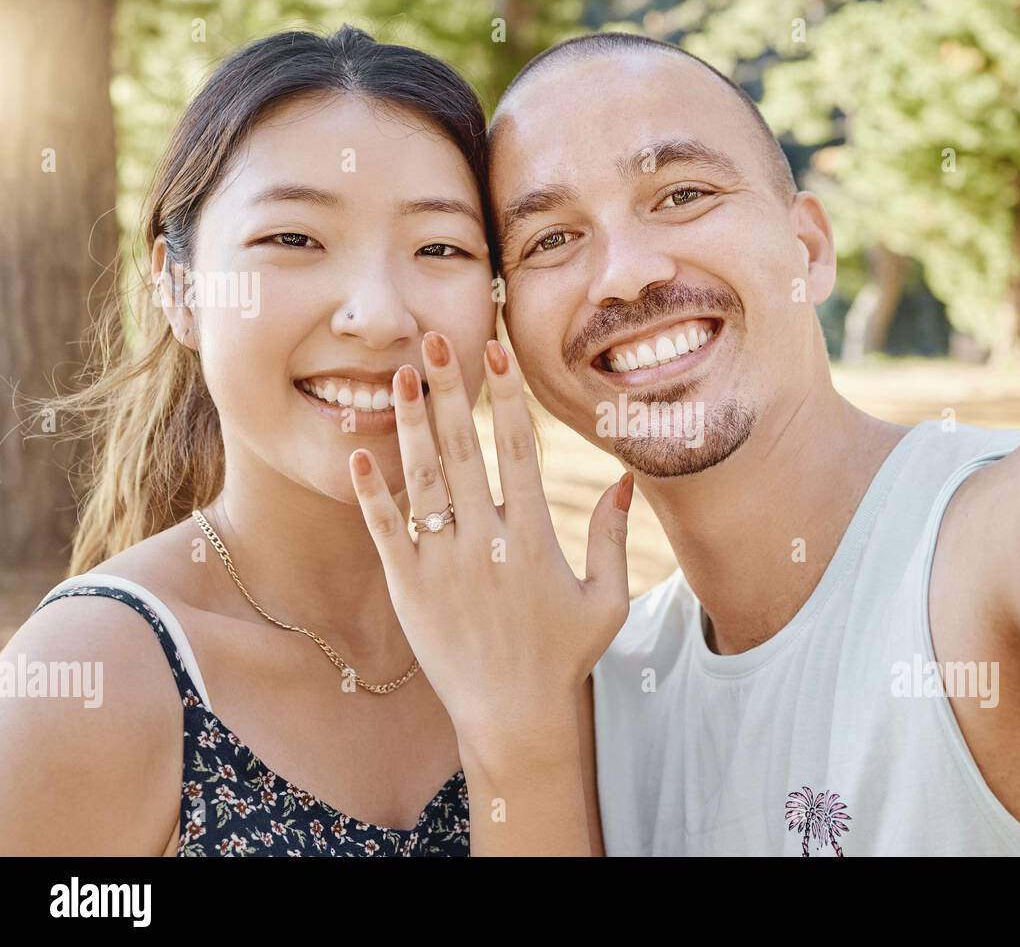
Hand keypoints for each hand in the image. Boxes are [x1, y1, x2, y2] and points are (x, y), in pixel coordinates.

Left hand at [347, 332, 632, 751]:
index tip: (495, 353)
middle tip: (435, 339)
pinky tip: (359, 452)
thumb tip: (625, 480)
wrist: (511, 715)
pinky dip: (371, 492)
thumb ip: (613, 539)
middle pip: (463, 450)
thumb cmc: (563, 656)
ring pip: (422, 480)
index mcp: (532, 539)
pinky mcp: (408, 586)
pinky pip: (385, 530)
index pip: (517, 451)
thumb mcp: (606, 602)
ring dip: (410, 425)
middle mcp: (484, 542)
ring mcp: (442, 563)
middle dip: (449, 391)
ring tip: (401, 376)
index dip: (506, 398)